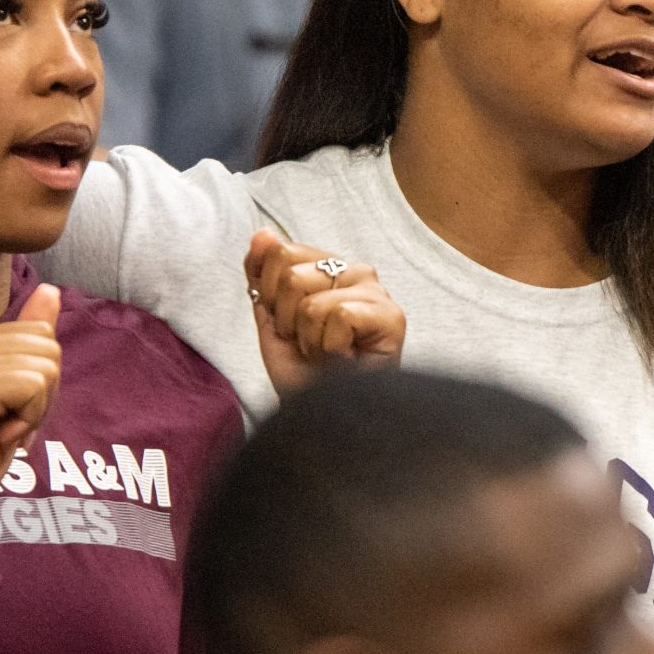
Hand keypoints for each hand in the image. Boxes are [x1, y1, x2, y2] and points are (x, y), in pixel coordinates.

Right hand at [0, 285, 62, 540]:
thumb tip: (51, 290)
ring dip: (35, 409)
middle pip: (48, 347)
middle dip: (43, 394)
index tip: (8, 409)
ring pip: (45, 367)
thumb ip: (29, 339)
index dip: (41, 381)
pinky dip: (29, 419)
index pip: (42, 335)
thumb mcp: (13, 389)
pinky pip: (35, 387)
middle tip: (5, 422)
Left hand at [244, 230, 405, 395]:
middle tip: (309, 345)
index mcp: (328, 268)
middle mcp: (355, 272)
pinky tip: (344, 361)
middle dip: (287, 320)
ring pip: (312, 300)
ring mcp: (376, 292)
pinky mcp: (391, 316)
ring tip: (327, 356)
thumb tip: (262, 234)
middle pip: (291, 274)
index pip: (283, 253)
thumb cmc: (305, 375)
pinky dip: (330, 349)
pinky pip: (338, 315)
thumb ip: (263, 275)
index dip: (271, 296)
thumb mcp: (272, 320)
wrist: (323, 418)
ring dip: (309, 340)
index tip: (289, 327)